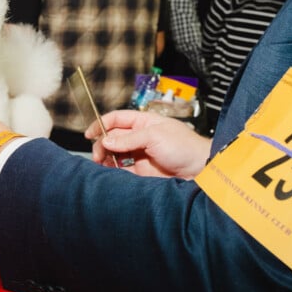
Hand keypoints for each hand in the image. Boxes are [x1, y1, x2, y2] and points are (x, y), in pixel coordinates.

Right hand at [85, 110, 210, 178]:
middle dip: (102, 144)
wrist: (201, 171)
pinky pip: (122, 169)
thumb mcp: (155, 136)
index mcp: (144, 122)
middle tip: (99, 155)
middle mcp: (140, 137)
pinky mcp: (142, 171)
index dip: (102, 124)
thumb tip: (106, 140)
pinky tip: (109, 171)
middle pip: (113, 137)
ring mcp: (140, 154)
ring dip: (106, 158)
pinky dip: (113, 170)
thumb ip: (128, 139)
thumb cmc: (185, 147)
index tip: (89, 134)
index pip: (117, 119)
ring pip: (115, 154)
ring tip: (102, 163)